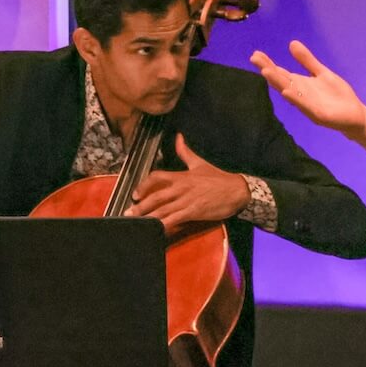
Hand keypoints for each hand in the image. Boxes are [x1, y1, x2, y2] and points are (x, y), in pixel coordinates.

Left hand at [126, 135, 248, 232]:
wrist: (237, 191)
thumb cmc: (219, 178)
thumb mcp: (200, 163)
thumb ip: (185, 152)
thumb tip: (178, 137)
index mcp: (181, 176)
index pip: (156, 177)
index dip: (143, 185)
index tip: (135, 194)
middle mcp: (181, 188)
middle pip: (156, 196)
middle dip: (141, 206)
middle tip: (128, 213)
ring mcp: (187, 201)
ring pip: (162, 209)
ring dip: (148, 217)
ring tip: (136, 223)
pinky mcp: (194, 212)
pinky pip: (175, 219)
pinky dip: (164, 224)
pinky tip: (156, 229)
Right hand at [250, 40, 365, 137]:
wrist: (356, 116)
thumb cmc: (337, 96)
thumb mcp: (322, 73)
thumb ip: (307, 61)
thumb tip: (292, 43)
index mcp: (300, 85)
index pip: (281, 73)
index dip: (268, 64)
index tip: (256, 54)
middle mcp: (300, 95)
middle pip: (281, 81)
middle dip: (268, 70)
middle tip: (254, 58)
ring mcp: (308, 106)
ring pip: (290, 93)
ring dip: (278, 83)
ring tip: (266, 72)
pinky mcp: (319, 115)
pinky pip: (305, 106)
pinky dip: (296, 99)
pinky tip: (287, 92)